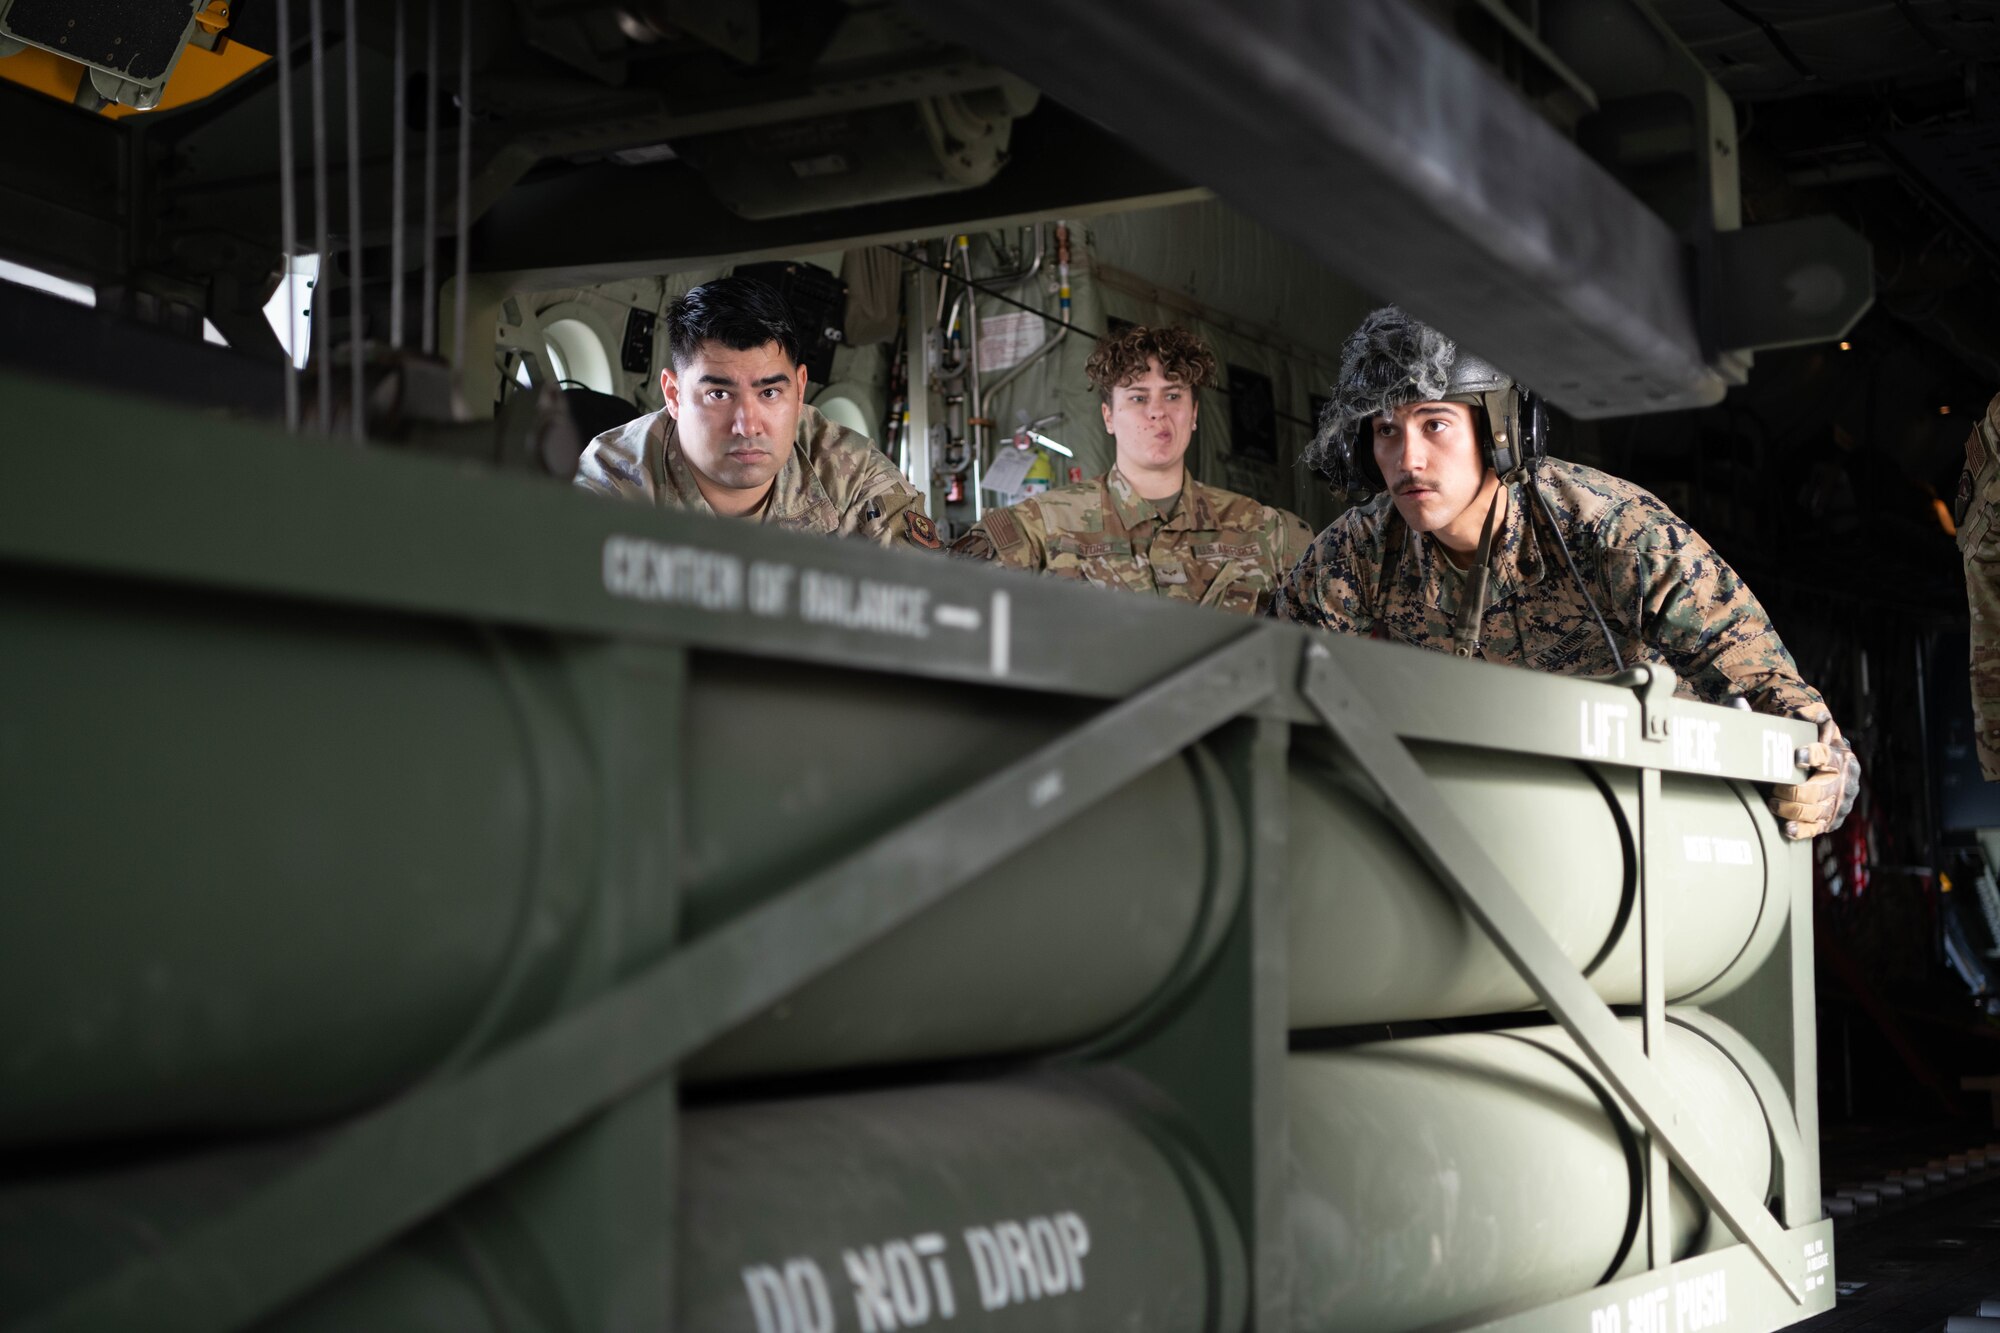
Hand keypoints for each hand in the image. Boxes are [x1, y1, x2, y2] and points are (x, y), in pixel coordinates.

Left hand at [1768, 710, 1859, 839]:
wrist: (1826, 767)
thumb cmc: (1811, 745)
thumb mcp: (1814, 727)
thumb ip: (1807, 717)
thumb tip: (1790, 712)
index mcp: (1839, 757)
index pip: (1826, 755)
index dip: (1812, 755)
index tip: (1796, 756)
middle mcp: (1843, 781)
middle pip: (1818, 790)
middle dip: (1794, 792)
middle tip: (1775, 788)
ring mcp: (1838, 803)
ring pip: (1816, 811)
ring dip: (1792, 809)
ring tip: (1773, 803)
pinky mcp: (1831, 820)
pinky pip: (1816, 829)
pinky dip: (1801, 830)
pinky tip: (1786, 828)